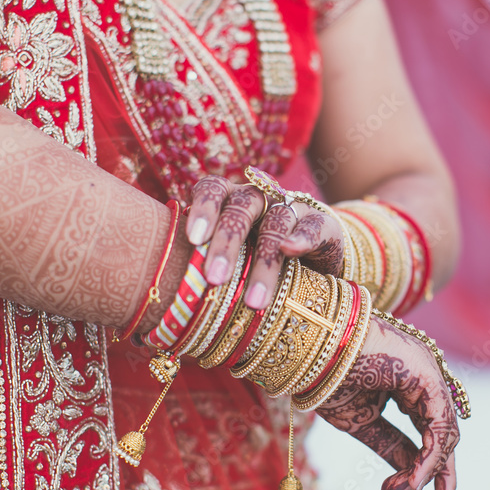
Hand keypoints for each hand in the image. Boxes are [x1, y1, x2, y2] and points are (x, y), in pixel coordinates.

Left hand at [185, 176, 345, 309]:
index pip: (214, 189)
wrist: (315, 260)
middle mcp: (261, 198)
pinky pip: (312, 226)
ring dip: (263, 261)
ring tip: (252, 301)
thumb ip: (205, 261)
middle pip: (241, 207)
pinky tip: (290, 251)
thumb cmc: (257, 260)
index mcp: (232, 200)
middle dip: (226, 244)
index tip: (193, 239)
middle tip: (214, 278)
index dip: (203, 209)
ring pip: (276, 223)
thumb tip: (166, 298)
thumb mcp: (231, 258)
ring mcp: (293, 208)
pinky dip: (301, 238)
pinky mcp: (323, 224)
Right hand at [316, 317, 458, 489]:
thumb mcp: (359, 422)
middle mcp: (423, 381)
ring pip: (444, 433)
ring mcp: (428, 375)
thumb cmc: (324, 377)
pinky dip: (430, 456)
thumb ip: (390, 447)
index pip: (427, 434)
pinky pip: (438, 424)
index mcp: (407, 388)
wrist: (306, 348)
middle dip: (442, 473)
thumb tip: (412, 480)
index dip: (422, 467)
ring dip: (429, 470)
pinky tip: (416, 479)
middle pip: (443, 435)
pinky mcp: (428, 375)